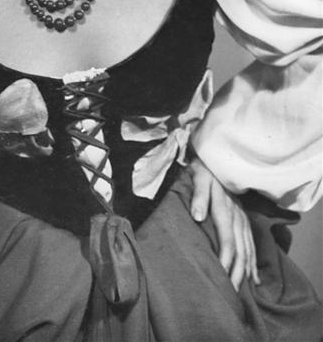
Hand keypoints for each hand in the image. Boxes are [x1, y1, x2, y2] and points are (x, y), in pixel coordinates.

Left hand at [189, 158, 259, 290]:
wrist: (218, 157)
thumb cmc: (205, 169)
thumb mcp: (199, 178)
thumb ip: (199, 196)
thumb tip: (197, 216)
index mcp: (225, 209)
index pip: (228, 240)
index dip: (225, 261)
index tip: (222, 279)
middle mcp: (237, 216)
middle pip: (240, 250)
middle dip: (237, 273)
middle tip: (231, 293)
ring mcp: (242, 218)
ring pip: (248, 249)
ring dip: (246, 270)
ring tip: (241, 289)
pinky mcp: (243, 218)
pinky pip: (250, 243)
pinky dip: (253, 261)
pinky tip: (253, 276)